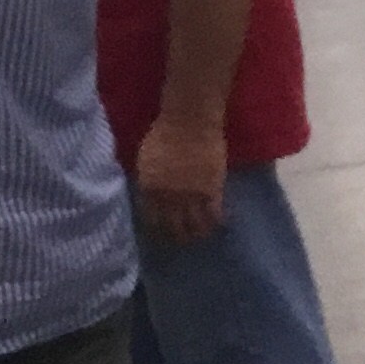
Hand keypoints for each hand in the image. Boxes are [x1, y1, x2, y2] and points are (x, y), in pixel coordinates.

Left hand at [135, 117, 228, 244]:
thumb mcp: (146, 158)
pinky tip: (219, 225)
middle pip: (173, 225)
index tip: (159, 234)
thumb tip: (149, 192)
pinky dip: (217, 221)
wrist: (189, 122)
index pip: (151, 216)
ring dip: (197, 233)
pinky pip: (215, 213)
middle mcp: (169, 196)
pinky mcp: (213, 189)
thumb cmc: (163, 132)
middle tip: (180, 241)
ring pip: (195, 223)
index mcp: (149, 187)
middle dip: (176, 236)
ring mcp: (192, 194)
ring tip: (200, 237)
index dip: (156, 228)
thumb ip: (148, 178)